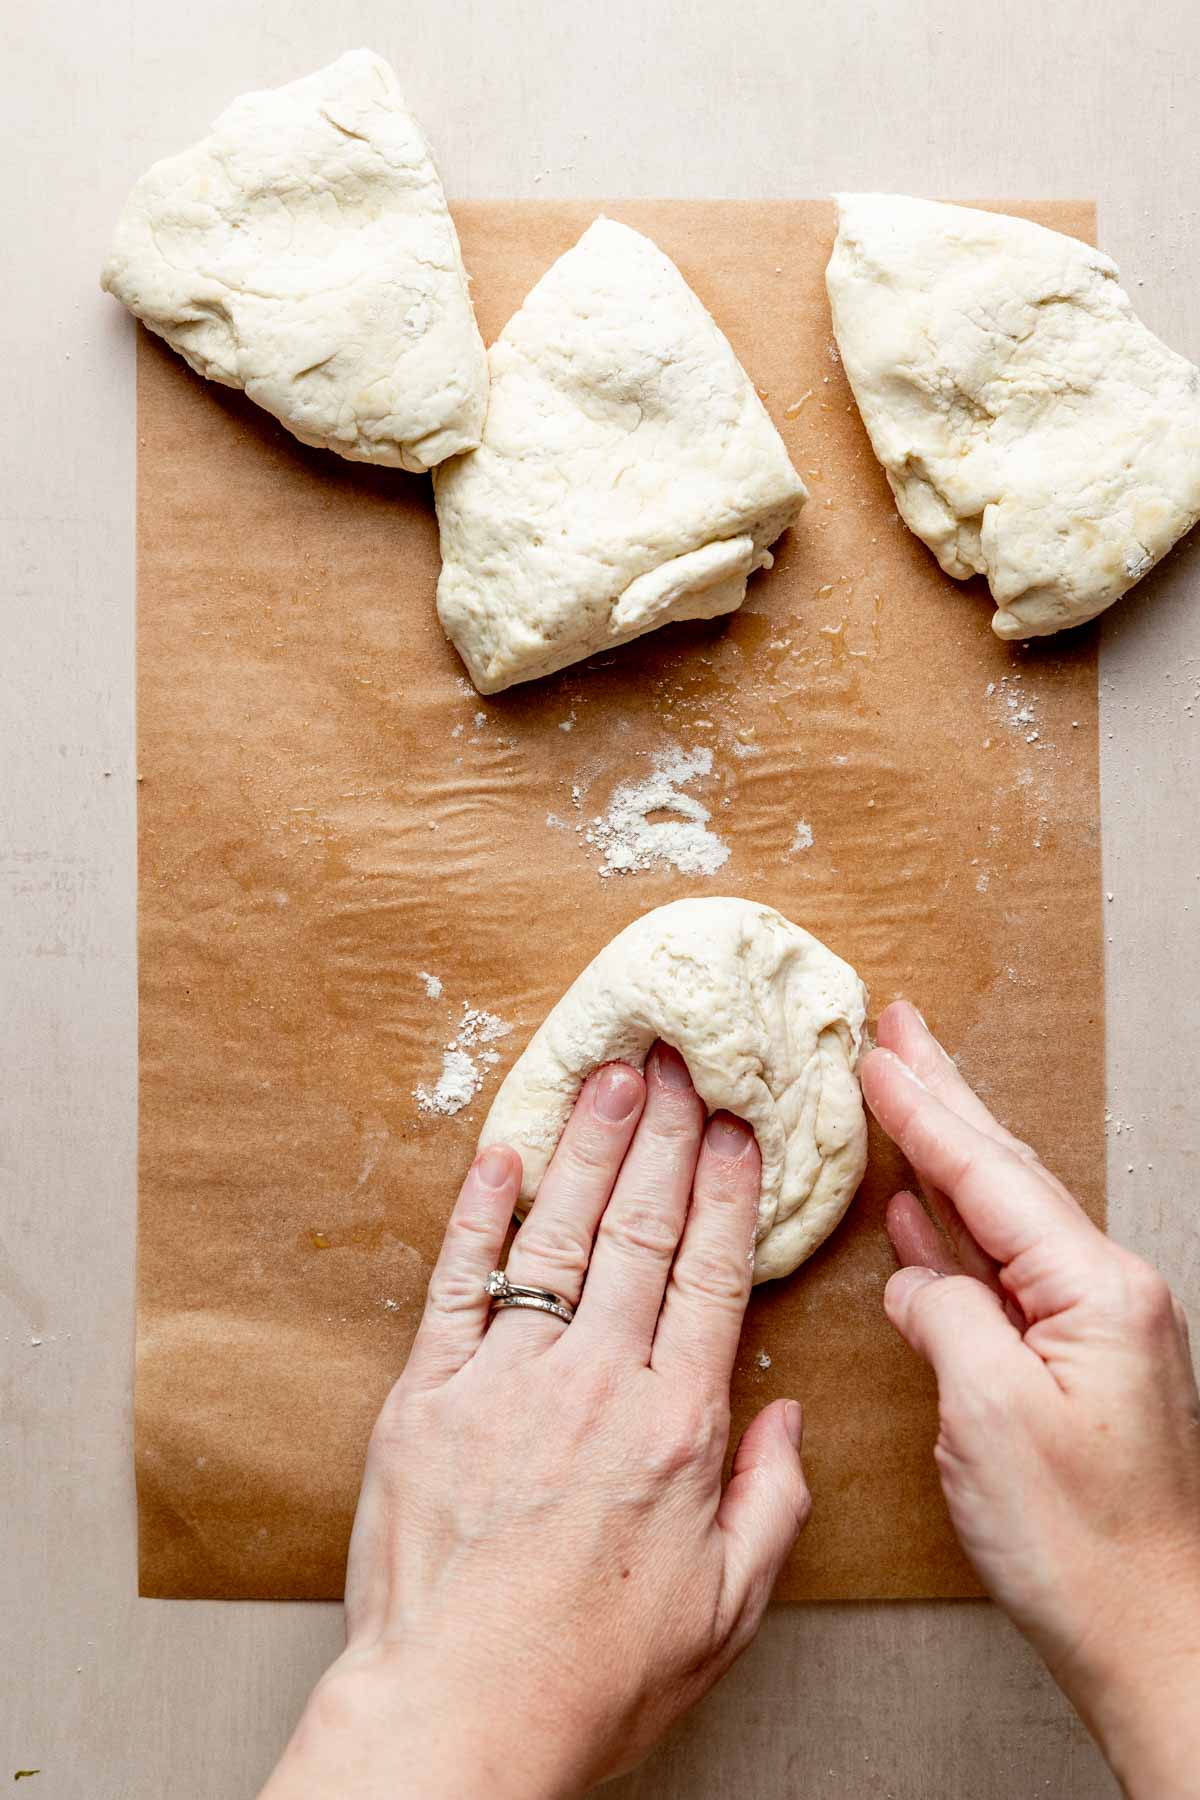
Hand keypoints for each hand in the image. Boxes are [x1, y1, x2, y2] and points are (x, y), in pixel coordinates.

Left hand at [262, 1044, 808, 1799]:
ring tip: (612, 1074)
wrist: (456, 1718)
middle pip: (641, 1231)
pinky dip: (478, 1214)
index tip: (738, 1126)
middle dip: (666, 1136)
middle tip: (680, 1060)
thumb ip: (771, 1500)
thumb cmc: (593, 1677)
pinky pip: (458, 1282)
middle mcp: (595, 1384)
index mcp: (674, 1428)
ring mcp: (505, 1380)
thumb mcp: (725, 1609)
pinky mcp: (429, 1394)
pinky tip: (501, 1154)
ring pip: (559, 1236)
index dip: (726, 1191)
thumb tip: (788, 1414)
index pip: (710, 1276)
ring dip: (589, 1146)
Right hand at [863, 1002, 1199, 1799]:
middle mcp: (1103, 1290)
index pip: (990, 1176)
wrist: (1150, 1631)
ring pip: (1001, 1212)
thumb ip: (947, 1315)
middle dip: (945, 1094)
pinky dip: (954, 1230)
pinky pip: (1001, 1271)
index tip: (875, 1053)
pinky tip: (919, 1211)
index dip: (924, 1112)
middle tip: (898, 1025)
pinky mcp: (1070, 1361)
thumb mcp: (988, 1414)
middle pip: (1005, 1169)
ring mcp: (1090, 1323)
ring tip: (905, 1089)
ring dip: (946, 1149)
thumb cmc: (1081, 1542)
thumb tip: (917, 1279)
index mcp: (1093, 1288)